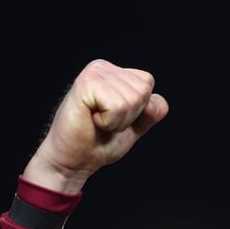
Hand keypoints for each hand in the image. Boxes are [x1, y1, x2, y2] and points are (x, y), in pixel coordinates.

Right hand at [21, 59, 168, 194]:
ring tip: (97, 121)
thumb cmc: (100, 142)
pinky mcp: (86, 83)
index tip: (114, 117)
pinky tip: (91, 120)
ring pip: (134, 99)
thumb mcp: (136, 125)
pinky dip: (110, 121)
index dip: (138, 109)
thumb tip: (155, 103)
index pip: (148, 83)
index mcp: (114, 72)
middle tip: (104, 122)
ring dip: (118, 120)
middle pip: (144, 91)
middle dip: (129, 115)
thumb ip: (152, 111)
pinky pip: (119, 106)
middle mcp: (103, 67)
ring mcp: (94, 73)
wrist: (74, 161)